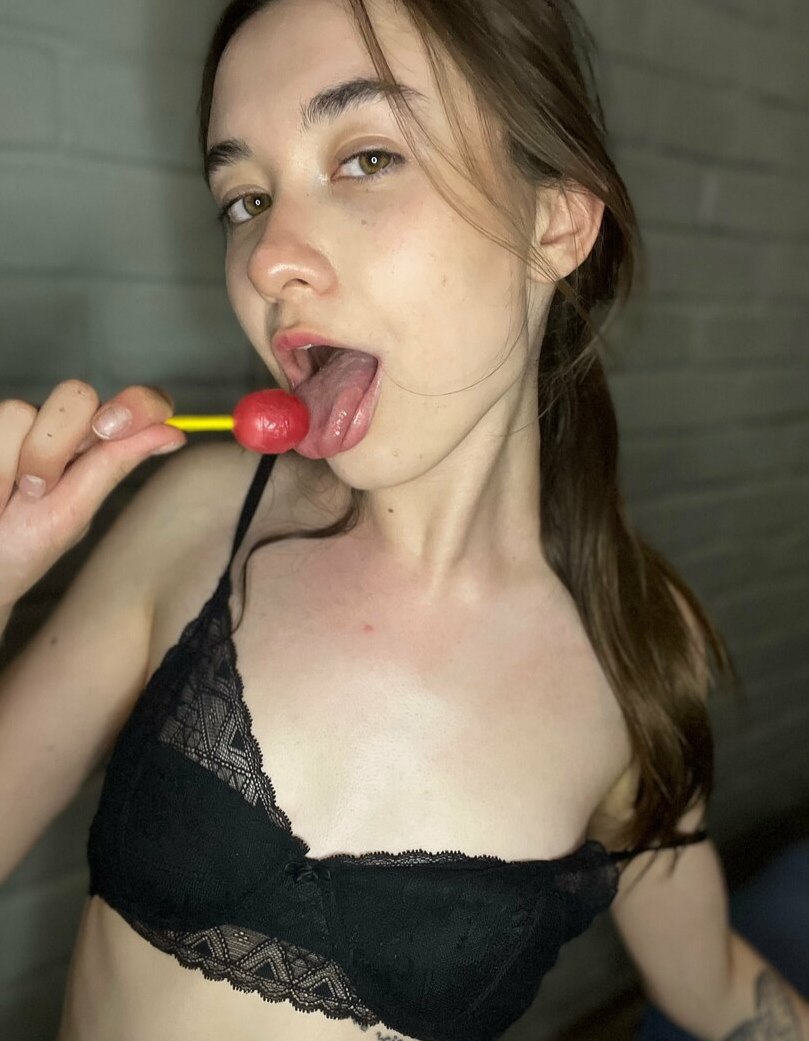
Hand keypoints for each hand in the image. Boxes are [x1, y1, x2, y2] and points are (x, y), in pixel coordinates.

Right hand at [0, 381, 185, 606]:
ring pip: (18, 410)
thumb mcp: (74, 511)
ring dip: (11, 467)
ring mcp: (19, 424)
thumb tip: (173, 434)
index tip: (110, 428)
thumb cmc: (25, 545)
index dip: (137, 404)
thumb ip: (114, 465)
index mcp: (96, 446)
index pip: (137, 405)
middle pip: (75, 395)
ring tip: (3, 501)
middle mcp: (61, 426)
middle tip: (35, 491)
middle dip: (53, 447)